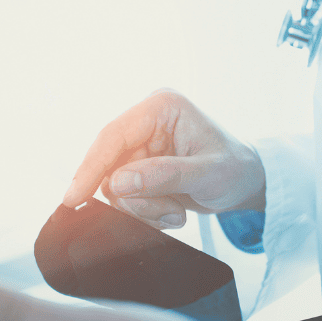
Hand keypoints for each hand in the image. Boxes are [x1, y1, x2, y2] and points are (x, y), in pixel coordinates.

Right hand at [62, 90, 264, 229]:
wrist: (247, 182)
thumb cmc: (236, 169)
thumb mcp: (207, 174)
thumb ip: (163, 176)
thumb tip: (118, 182)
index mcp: (161, 107)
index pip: (113, 136)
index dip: (91, 168)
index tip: (74, 197)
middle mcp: (146, 121)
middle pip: (109, 165)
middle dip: (134, 198)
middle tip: (168, 213)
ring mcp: (141, 145)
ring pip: (115, 186)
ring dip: (144, 208)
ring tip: (176, 212)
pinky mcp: (139, 166)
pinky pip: (125, 197)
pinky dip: (147, 212)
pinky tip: (173, 210)